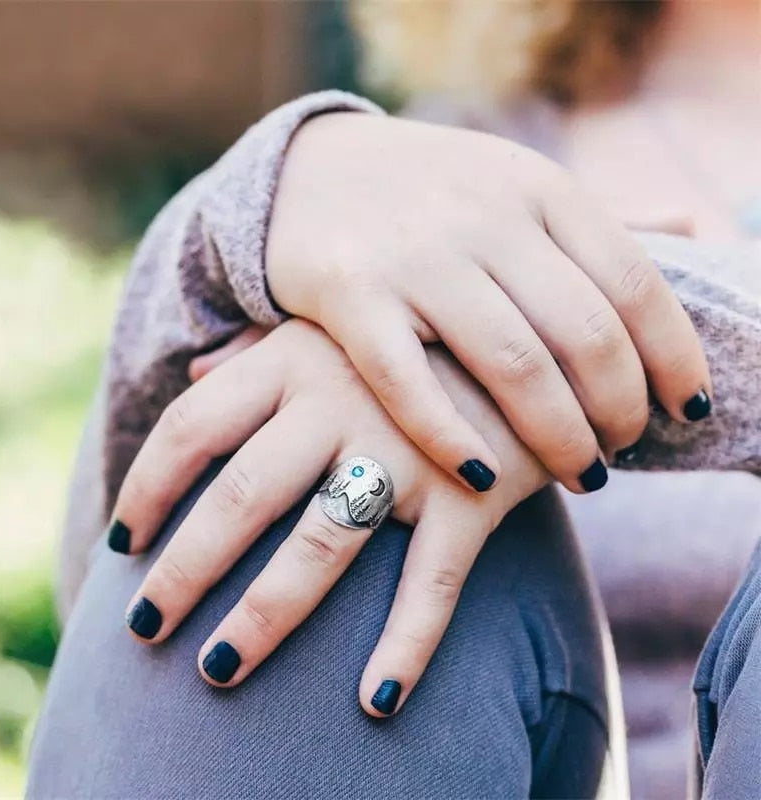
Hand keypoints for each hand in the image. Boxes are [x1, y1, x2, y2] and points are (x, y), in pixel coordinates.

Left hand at [112, 320, 547, 715]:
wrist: (527, 335)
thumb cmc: (412, 337)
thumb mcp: (332, 325)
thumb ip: (259, 347)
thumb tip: (194, 374)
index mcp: (295, 357)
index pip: (192, 425)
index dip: (146, 488)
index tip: (122, 542)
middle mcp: (341, 400)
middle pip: (240, 498)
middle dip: (182, 572)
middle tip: (141, 630)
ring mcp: (408, 446)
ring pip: (319, 549)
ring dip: (262, 619)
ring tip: (216, 670)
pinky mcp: (473, 492)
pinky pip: (433, 581)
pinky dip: (407, 643)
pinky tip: (375, 700)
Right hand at [266, 113, 711, 493]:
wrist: (308, 171)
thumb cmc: (430, 195)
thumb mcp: (517, 185)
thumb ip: (598, 218)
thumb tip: (697, 232)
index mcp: (538, 189)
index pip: (634, 283)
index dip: (673, 358)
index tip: (685, 411)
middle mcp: (485, 218)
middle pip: (584, 335)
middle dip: (618, 410)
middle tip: (618, 451)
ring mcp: (415, 257)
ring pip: (512, 365)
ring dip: (557, 437)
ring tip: (579, 475)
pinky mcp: (349, 294)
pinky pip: (408, 382)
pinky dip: (449, 437)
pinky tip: (481, 479)